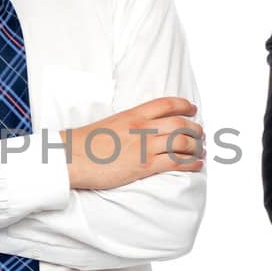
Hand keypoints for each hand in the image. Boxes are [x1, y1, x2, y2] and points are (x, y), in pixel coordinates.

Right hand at [64, 97, 203, 189]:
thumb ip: (128, 125)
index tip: (193, 108)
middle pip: (180, 123)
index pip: (166, 104)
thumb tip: (140, 131)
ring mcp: (144, 146)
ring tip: (200, 151)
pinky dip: (191, 163)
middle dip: (196, 129)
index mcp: (132, 114)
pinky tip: (197, 164)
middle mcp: (142, 127)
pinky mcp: (144, 166)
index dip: (184, 105)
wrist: (70, 158)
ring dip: (196, 146)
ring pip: (183, 142)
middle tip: (201, 134)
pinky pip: (176, 162)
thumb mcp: (109, 124)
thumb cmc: (84, 144)